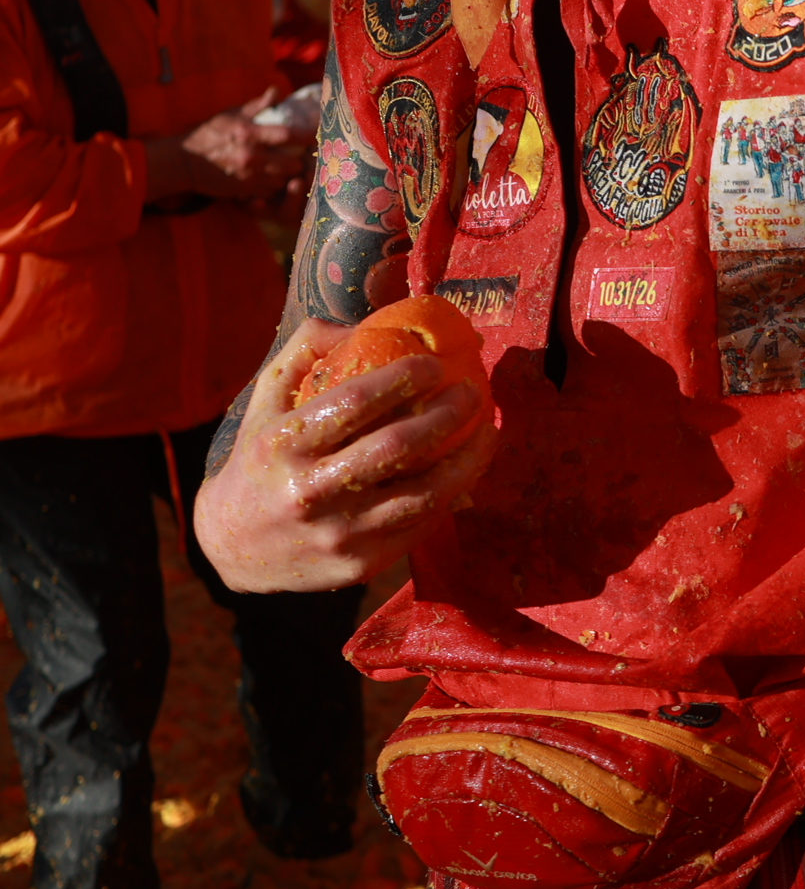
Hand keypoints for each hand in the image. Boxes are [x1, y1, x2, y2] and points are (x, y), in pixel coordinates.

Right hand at [147, 89, 313, 200]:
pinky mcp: (243, 191)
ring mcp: (247, 176)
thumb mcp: (231, 115)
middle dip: (300, 160)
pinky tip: (275, 179)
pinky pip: (270, 191)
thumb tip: (276, 91)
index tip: (319, 135)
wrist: (183, 161)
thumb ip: (257, 106)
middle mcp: (250, 156)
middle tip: (305, 157)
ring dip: (290, 175)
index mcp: (248, 133)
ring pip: (283, 180)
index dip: (307, 135)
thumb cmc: (209, 133)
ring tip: (291, 168)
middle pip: (292, 163)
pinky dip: (276, 186)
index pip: (288, 134)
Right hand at [194, 319, 498, 593]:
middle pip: (397, 448)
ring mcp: (337, 533)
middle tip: (470, 391)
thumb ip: (307, 350)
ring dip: (468, 458)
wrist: (232, 546)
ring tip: (487, 429)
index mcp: (281, 445)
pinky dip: (453, 492)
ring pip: (423, 494)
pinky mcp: (360, 564)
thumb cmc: (261, 457)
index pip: (353, 403)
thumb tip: (363, 324)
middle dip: (447, 413)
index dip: (402, 379)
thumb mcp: (267, 398)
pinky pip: (421, 524)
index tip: (434, 364)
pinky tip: (469, 466)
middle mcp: (308, 491)